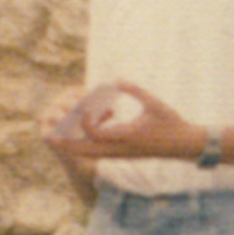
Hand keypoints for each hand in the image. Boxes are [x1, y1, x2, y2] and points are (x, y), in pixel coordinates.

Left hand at [46, 80, 197, 160]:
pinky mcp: (122, 155)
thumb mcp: (154, 103)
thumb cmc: (170, 122)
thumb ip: (135, 90)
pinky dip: (87, 147)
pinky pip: (99, 154)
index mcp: (127, 135)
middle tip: (51, 134)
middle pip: (86, 150)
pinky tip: (81, 137)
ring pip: (91, 154)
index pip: (96, 134)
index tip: (82, 108)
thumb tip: (116, 79)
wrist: (182, 145)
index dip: (85, 121)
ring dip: (75, 147)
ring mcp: (121, 154)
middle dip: (68, 143)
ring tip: (60, 138)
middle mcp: (120, 148)